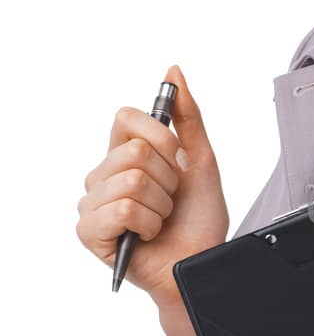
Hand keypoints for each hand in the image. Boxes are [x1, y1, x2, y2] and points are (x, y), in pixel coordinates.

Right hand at [76, 63, 228, 302]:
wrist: (202, 263)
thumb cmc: (199, 220)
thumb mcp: (201, 161)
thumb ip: (188, 117)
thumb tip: (173, 71)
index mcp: (123, 154)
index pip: (126, 116)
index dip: (161, 136)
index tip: (177, 160)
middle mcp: (102, 175)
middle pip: (133, 150)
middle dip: (167, 179)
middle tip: (170, 200)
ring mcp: (92, 203)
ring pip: (130, 181)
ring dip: (160, 205)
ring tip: (160, 220)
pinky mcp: (89, 231)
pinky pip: (120, 209)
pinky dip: (147, 223)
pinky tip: (147, 235)